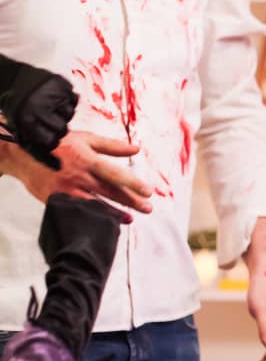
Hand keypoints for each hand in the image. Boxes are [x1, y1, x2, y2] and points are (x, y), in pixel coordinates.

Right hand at [3, 131, 150, 218]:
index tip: (149, 192)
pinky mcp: (55, 200)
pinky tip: (103, 221)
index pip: (114, 174)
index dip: (132, 184)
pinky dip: (92, 217)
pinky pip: (77, 211)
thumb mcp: (85, 139)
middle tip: (147, 209)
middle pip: (109, 192)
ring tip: (130, 218)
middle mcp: (78, 177)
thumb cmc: (58, 144)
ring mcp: (66, 190)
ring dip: (114, 213)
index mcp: (87, 160)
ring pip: (95, 205)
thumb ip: (111, 146)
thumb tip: (136, 149)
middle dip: (130, 202)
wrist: (23, 154)